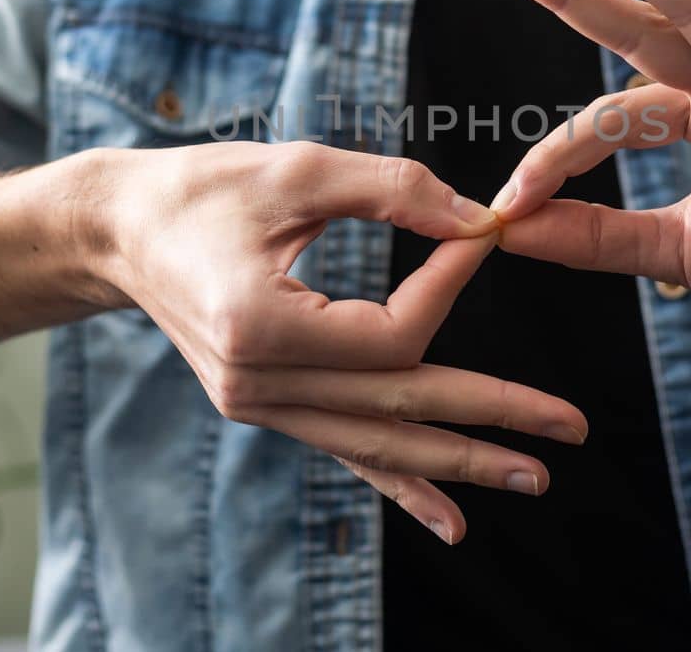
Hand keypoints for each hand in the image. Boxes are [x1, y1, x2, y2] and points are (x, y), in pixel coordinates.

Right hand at [80, 141, 585, 544]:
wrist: (120, 231)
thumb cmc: (203, 188)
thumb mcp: (298, 169)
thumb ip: (394, 190)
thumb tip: (478, 219)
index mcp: (261, 328)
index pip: (391, 333)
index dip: (450, 284)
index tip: (486, 234)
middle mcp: (259, 384)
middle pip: (398, 408)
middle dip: (491, 417)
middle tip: (569, 427)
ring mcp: (260, 406)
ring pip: (377, 444)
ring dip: (458, 463)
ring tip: (534, 476)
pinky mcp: (265, 406)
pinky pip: (345, 451)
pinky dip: (400, 483)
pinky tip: (452, 520)